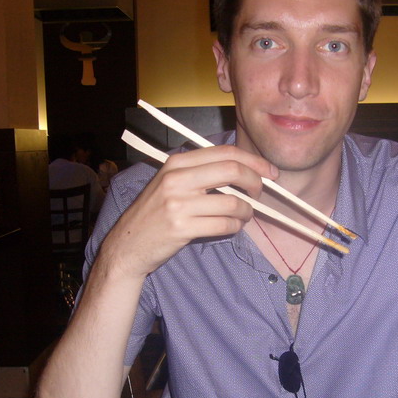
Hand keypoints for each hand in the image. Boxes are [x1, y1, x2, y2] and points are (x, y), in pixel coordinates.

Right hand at [100, 146, 277, 278]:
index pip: (224, 153)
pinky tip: (233, 227)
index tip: (270, 172)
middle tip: (260, 194)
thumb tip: (244, 169)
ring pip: (232, 203)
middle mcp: (177, 179)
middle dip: (256, 182)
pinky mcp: (181, 228)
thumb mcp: (170, 183)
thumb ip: (200, 172)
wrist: (127, 244)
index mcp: (176, 163)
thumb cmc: (154, 214)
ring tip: (244, 216)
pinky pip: (224, 225)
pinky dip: (235, 227)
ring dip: (247, 212)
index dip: (253, 161)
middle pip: (232, 171)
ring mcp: (178, 204)